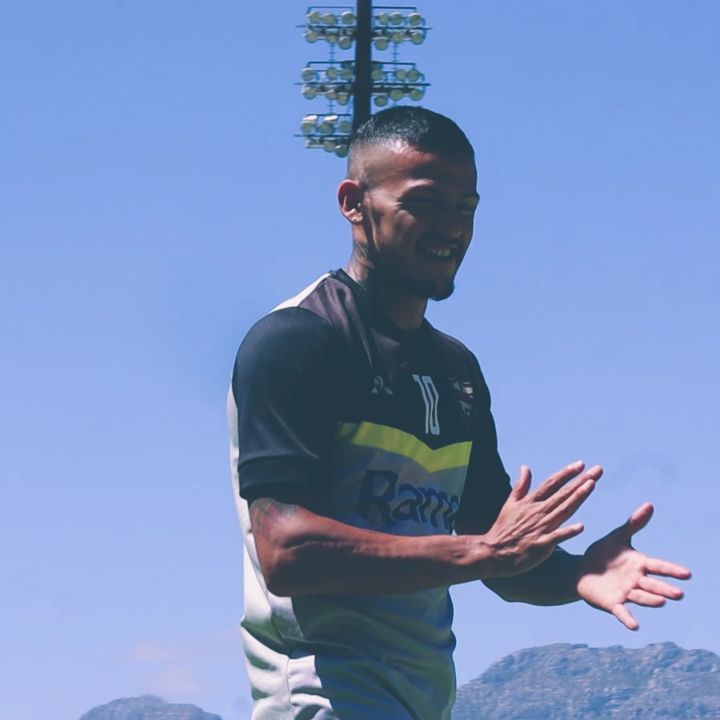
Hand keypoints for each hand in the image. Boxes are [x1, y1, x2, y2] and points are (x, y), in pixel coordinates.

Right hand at [484, 461, 601, 576]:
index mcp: (531, 502)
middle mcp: (538, 512)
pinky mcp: (541, 544)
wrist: (493, 552)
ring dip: (578, 497)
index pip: (551, 483)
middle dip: (581, 481)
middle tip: (597, 470)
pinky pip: (557, 537)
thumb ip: (521, 485)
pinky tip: (581, 527)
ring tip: (592, 485)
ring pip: (563, 510)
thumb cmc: (503, 528)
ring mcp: (540, 527)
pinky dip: (568, 532)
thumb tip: (525, 467)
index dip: (566, 473)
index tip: (581, 464)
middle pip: (563, 493)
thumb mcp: (510, 503)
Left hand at [577, 502, 691, 629]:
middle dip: (665, 589)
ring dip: (651, 600)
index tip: (687, 574)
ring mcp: (625, 593)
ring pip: (641, 597)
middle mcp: (636, 581)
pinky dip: (628, 619)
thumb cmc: (603, 554)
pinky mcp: (612, 604)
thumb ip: (634, 523)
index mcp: (639, 564)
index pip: (658, 566)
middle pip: (653, 585)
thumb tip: (650, 504)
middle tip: (679, 594)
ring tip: (662, 602)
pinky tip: (635, 627)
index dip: (671, 570)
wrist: (580, 570)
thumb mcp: (617, 537)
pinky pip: (622, 612)